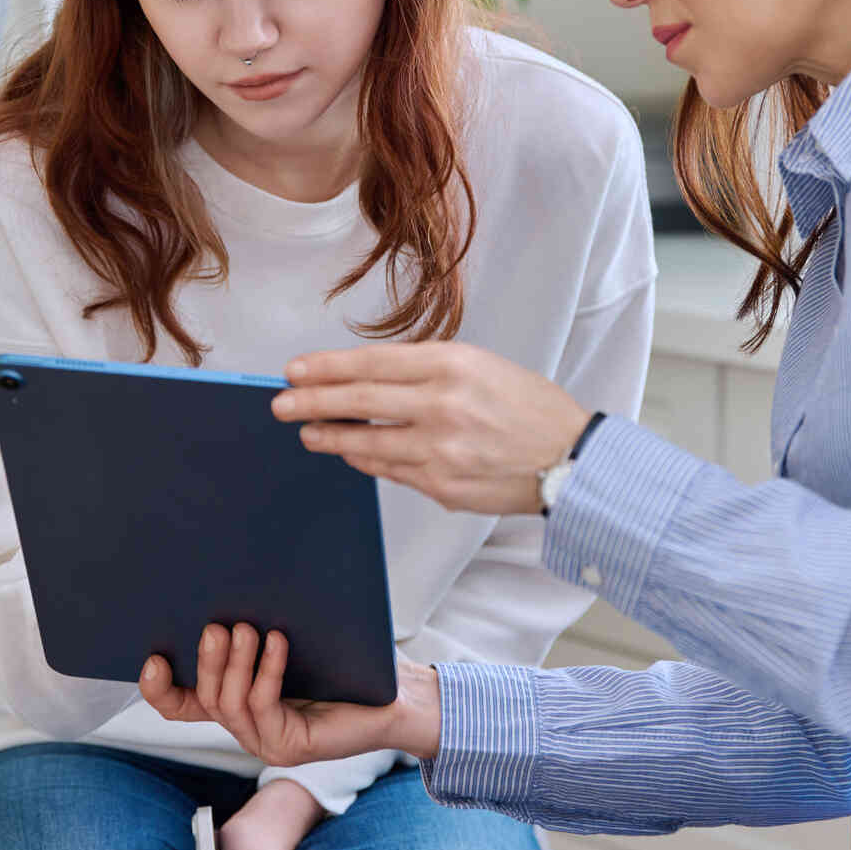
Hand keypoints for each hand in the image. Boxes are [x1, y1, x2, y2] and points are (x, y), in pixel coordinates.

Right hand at [140, 622, 442, 765]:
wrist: (398, 694)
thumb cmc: (345, 660)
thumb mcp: (291, 639)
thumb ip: (257, 628)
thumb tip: (227, 582)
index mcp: (238, 704)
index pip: (182, 705)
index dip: (159, 688)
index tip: (151, 658)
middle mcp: (247, 728)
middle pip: (204, 700)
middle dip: (205, 660)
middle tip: (215, 625)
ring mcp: (268, 741)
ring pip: (230, 706)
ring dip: (234, 664)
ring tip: (245, 629)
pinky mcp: (293, 746)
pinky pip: (266, 707)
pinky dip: (268, 671)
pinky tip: (278, 642)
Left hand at [270, 341, 589, 514]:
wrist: (569, 457)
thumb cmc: (527, 407)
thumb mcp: (480, 366)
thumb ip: (426, 371)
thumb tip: (367, 380)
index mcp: (452, 365)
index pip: (371, 364)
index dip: (326, 368)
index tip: (295, 370)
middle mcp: (441, 405)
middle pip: (358, 401)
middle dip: (311, 401)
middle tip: (280, 403)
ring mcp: (440, 450)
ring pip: (366, 442)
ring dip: (331, 437)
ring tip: (307, 432)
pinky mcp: (441, 486)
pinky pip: (389, 471)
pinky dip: (365, 459)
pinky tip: (349, 452)